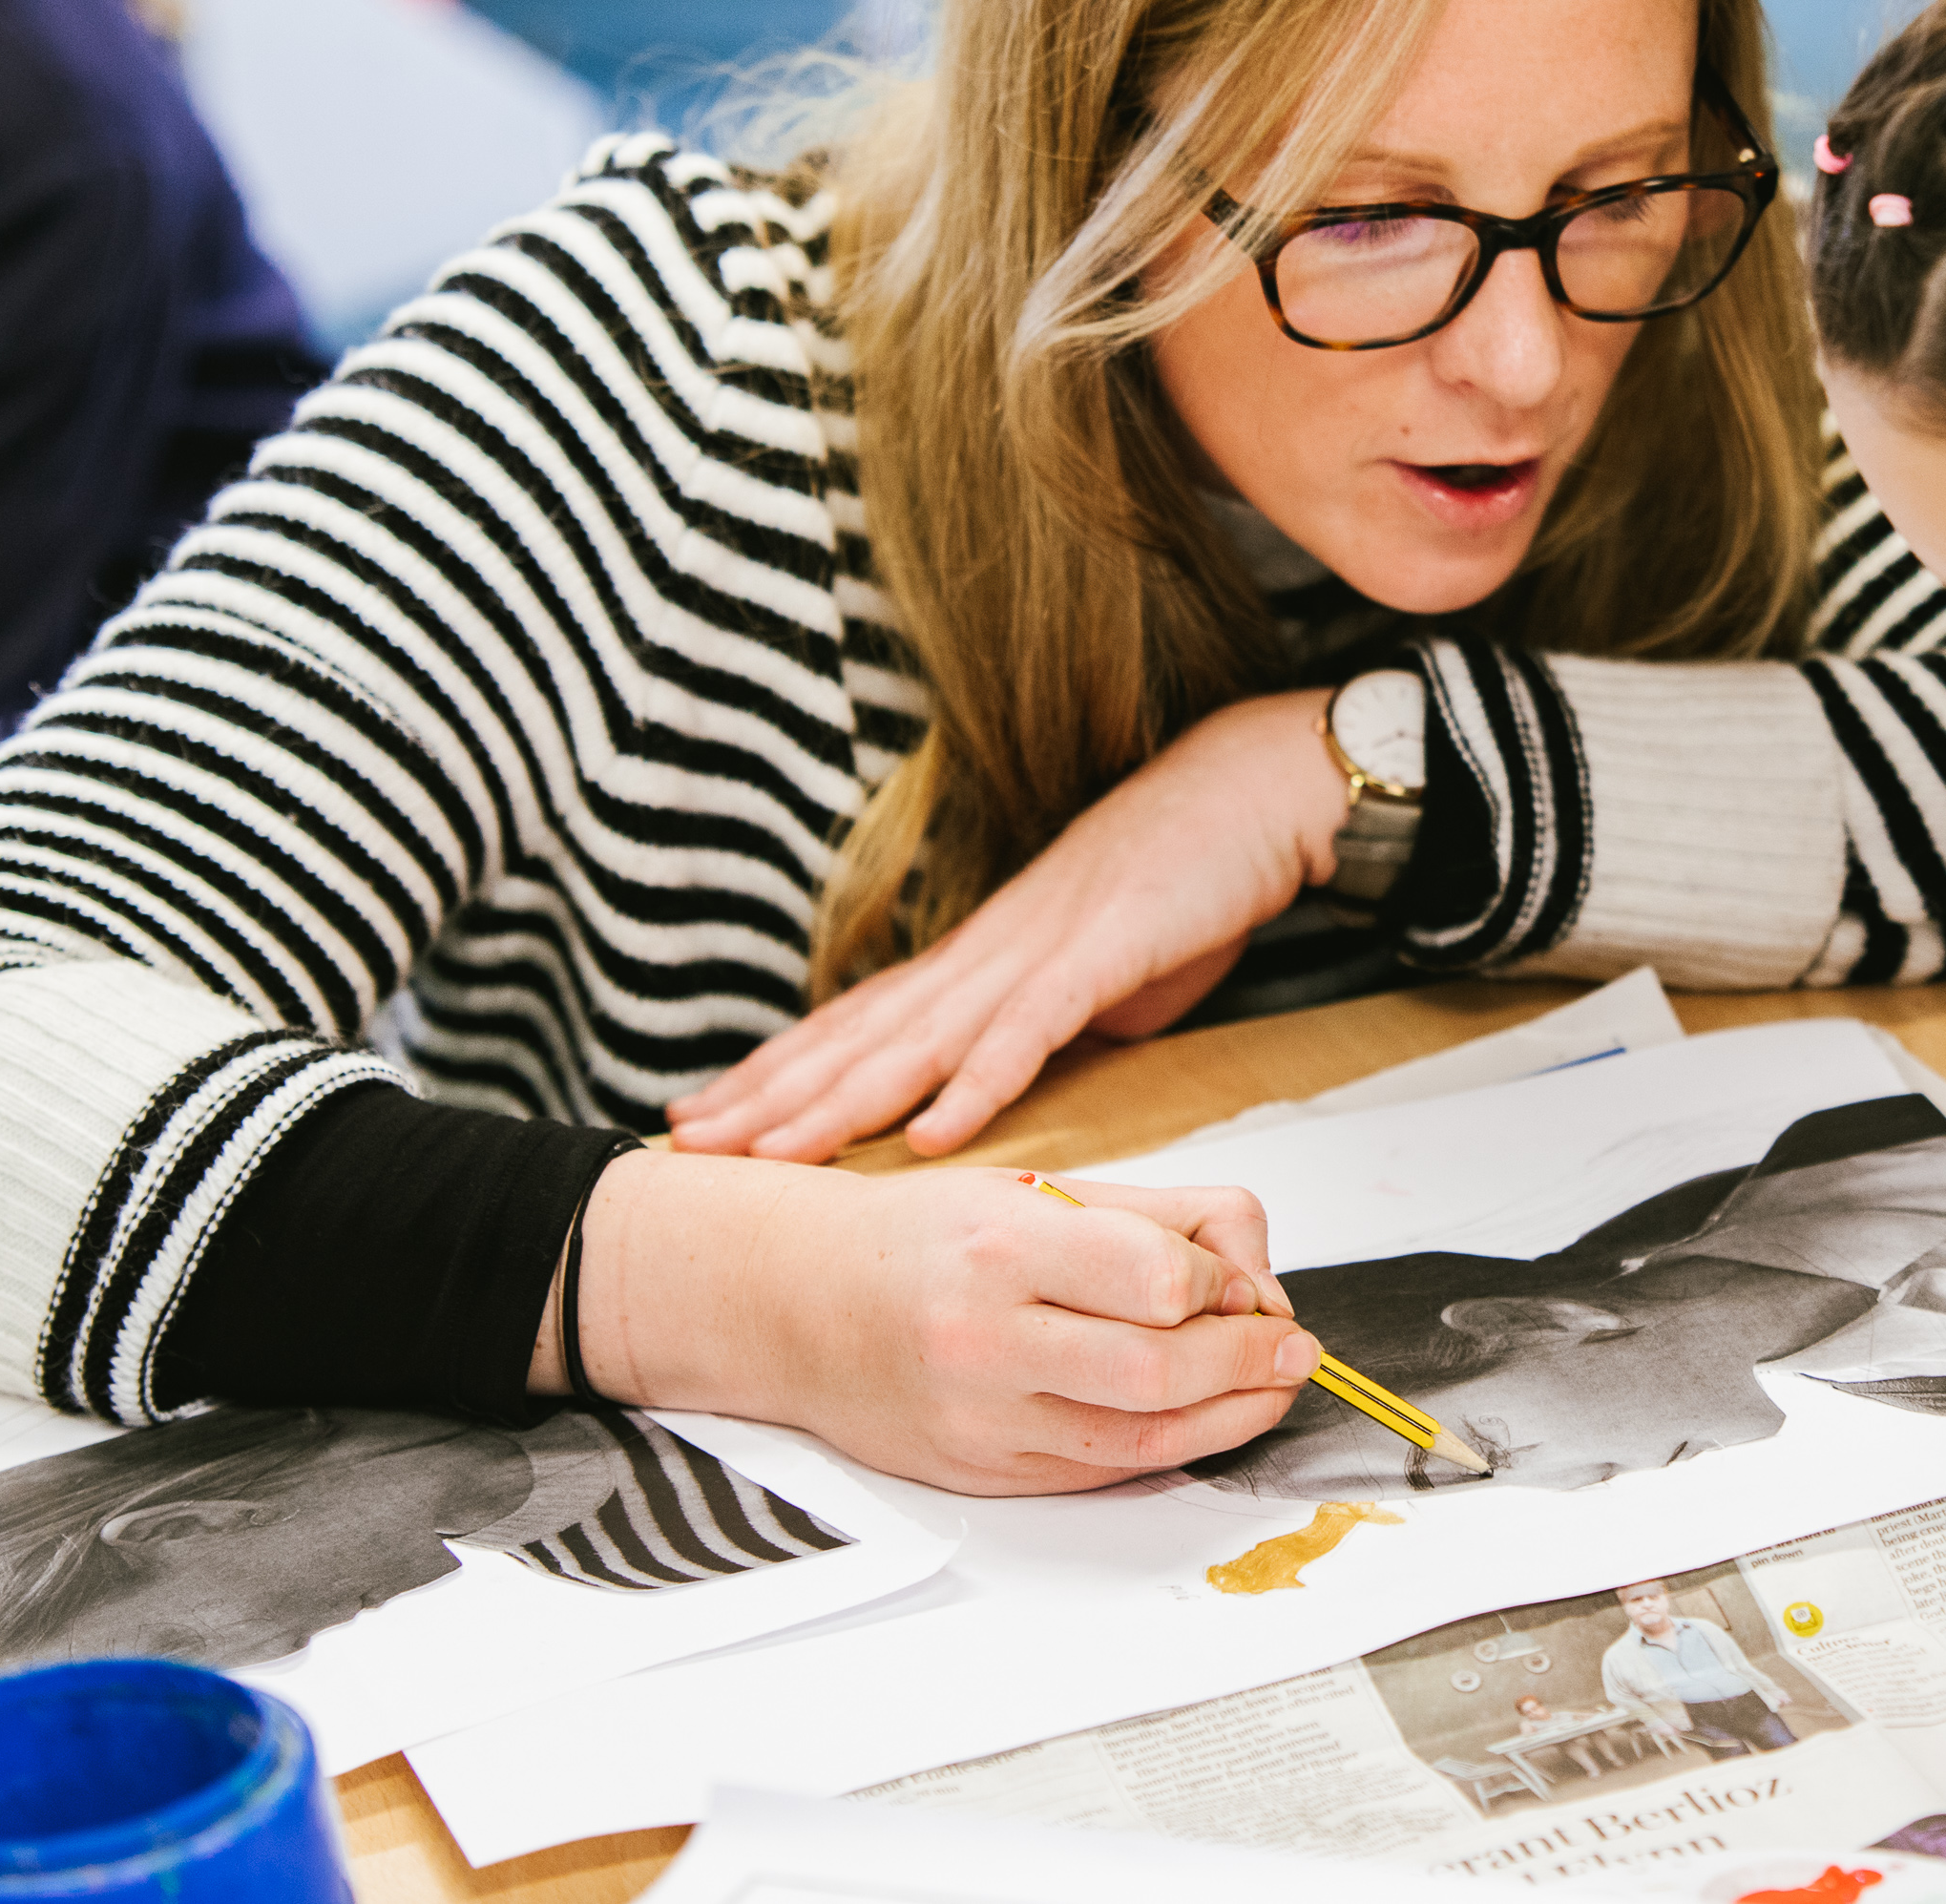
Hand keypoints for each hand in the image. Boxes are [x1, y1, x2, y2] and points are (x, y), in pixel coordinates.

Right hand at [575, 1152, 1317, 1494]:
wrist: (798, 1304)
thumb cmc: (926, 1237)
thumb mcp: (1040, 1188)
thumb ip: (1159, 1219)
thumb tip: (1256, 1273)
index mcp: (1003, 1244)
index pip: (1156, 1274)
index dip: (1220, 1280)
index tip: (1236, 1278)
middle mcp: (987, 1336)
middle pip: (1160, 1368)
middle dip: (1250, 1360)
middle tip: (1293, 1346)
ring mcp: (982, 1417)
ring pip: (1143, 1438)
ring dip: (1232, 1415)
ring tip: (1271, 1385)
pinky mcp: (983, 1472)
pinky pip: (1103, 1472)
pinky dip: (1172, 1447)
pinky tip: (1204, 1418)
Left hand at [670, 690, 1351, 1160]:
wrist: (1257, 789)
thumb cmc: (1185, 880)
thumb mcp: (1098, 974)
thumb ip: (1045, 1027)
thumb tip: (1009, 1080)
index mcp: (982, 955)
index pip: (857, 1022)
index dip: (777, 1071)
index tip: (703, 1114)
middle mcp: (988, 950)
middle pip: (861, 1035)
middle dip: (771, 1095)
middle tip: (688, 1143)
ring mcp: (1039, 949)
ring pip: (921, 1038)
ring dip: (842, 1101)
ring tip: (771, 1155)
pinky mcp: (1105, 953)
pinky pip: (1032, 1029)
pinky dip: (980, 1082)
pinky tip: (934, 1131)